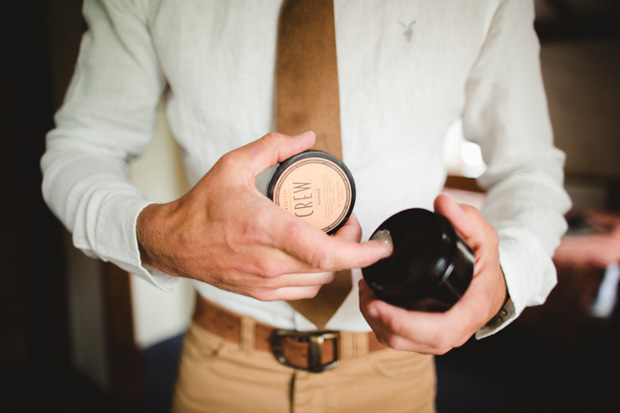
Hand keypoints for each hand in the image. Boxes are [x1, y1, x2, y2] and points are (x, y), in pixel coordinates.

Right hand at [137, 131, 390, 300]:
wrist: (173, 244)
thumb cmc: (202, 207)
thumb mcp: (234, 165)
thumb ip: (273, 146)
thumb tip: (306, 137)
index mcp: (266, 228)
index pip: (326, 252)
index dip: (362, 252)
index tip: (381, 244)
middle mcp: (269, 261)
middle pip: (331, 267)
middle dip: (354, 248)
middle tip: (351, 224)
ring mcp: (265, 282)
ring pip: (320, 281)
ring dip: (337, 262)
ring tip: (335, 238)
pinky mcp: (261, 292)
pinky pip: (304, 290)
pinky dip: (318, 275)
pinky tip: (315, 257)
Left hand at [359, 194, 507, 354]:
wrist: (493, 284)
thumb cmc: (488, 264)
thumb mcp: (484, 237)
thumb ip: (466, 218)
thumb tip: (442, 202)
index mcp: (471, 310)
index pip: (438, 330)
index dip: (405, 323)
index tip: (379, 305)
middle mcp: (456, 331)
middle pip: (411, 342)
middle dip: (381, 322)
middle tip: (365, 295)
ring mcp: (441, 337)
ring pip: (402, 343)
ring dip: (377, 323)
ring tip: (365, 294)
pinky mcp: (428, 337)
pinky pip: (402, 340)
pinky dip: (382, 325)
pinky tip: (372, 304)